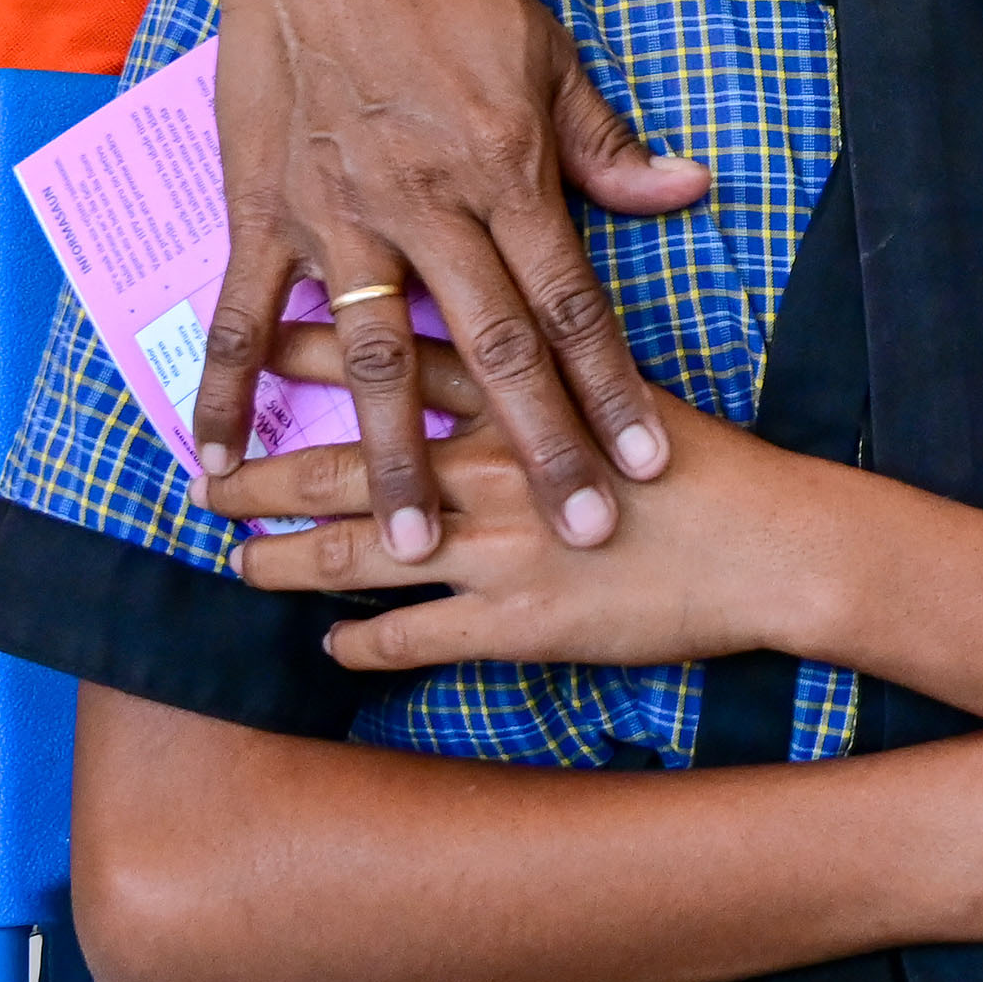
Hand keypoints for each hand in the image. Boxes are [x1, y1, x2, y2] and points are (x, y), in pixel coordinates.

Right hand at [193, 0, 711, 559]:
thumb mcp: (548, 56)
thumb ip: (607, 142)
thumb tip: (687, 189)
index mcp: (508, 174)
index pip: (573, 306)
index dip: (612, 390)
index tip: (645, 465)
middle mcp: (431, 208)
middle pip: (494, 350)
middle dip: (537, 448)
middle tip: (571, 535)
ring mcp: (342, 218)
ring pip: (376, 357)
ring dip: (395, 455)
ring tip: (415, 541)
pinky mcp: (265, 213)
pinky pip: (247, 315)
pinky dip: (232, 390)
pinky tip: (224, 463)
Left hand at [213, 380, 810, 668]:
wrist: (772, 544)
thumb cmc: (706, 465)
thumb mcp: (622, 385)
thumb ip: (547, 360)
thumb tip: (493, 335)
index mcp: (519, 398)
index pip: (393, 358)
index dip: (311, 347)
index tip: (245, 334)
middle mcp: (490, 467)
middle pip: (348, 462)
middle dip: (267, 472)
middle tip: (209, 481)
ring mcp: (496, 550)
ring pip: (358, 555)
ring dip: (288, 563)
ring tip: (241, 565)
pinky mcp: (515, 625)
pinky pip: (411, 639)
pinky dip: (360, 645)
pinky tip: (332, 647)